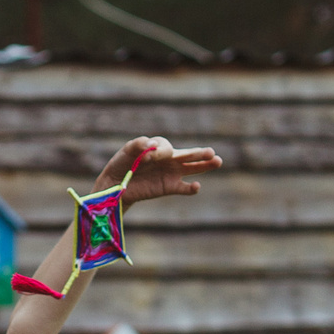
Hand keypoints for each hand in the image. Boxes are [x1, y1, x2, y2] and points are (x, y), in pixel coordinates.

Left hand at [97, 135, 222, 204]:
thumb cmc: (122, 164)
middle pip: (188, 154)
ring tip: (217, 161)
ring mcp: (171, 173)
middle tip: (211, 152)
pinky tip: (197, 186)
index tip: (148, 158)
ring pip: (192, 168)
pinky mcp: (169, 187)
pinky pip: (183, 188)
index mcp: (160, 147)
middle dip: (199, 153)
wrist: (116, 185)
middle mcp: (169, 158)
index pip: (166, 148)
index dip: (159, 152)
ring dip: (204, 165)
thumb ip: (137, 145)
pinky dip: (191, 188)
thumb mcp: (126, 152)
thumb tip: (149, 145)